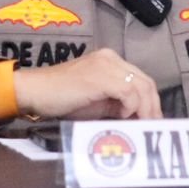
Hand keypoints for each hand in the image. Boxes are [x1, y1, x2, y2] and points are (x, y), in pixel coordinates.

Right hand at [12, 48, 162, 120]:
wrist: (34, 91)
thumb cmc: (61, 99)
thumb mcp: (96, 101)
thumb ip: (117, 104)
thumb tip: (139, 119)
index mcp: (110, 61)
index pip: (141, 80)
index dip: (151, 103)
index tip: (153, 123)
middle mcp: (110, 58)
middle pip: (146, 82)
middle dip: (153, 108)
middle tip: (153, 129)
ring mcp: (106, 65)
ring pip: (141, 87)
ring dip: (145, 110)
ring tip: (142, 127)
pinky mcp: (100, 76)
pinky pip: (129, 91)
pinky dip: (131, 107)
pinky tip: (122, 116)